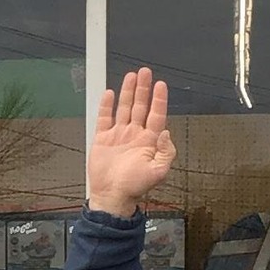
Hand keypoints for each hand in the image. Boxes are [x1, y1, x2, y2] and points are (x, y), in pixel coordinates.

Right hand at [88, 67, 176, 219]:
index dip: (159, 99)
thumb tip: (166, 133)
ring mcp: (118, 136)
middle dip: (143, 89)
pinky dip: (106, 106)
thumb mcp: (159, 172)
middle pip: (141, 106)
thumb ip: (167, 151)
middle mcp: (134, 136)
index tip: (160, 85)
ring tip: (131, 77)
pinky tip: (109, 94)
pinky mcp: (102, 139)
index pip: (156, 114)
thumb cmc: (134, 187)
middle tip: (145, 72)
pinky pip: (105, 118)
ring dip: (128, 92)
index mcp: (148, 142)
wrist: (111, 196)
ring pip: (124, 108)